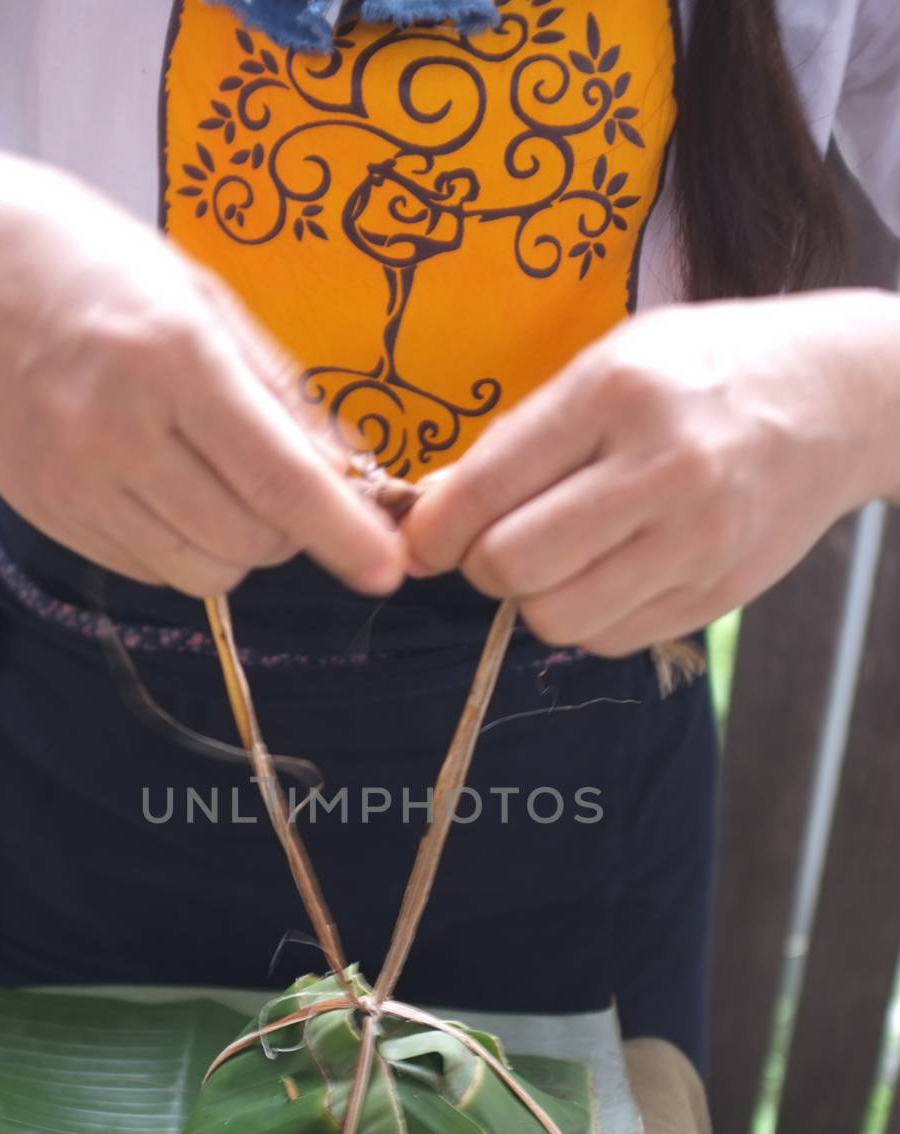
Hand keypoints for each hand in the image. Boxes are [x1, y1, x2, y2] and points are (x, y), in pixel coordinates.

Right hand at [0, 139, 401, 596]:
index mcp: (175, 359)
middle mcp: (119, 429)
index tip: (387, 569)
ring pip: (201, 570)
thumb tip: (354, 474)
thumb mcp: (206, 301)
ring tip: (217, 481)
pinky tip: (162, 486)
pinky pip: (150, 568)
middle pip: (248, 539)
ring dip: (237, 546)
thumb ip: (284, 394)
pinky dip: (179, 547)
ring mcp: (77, 481)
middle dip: (290, 531)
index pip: (279, 479)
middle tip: (281, 482)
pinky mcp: (51, 514)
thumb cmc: (100, 271)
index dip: (343, 533)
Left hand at [404, 293, 899, 653]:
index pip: (490, 487)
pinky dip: (587, 619)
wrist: (838, 399)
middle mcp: (663, 468)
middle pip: (514, 566)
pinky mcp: (719, 593)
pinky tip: (607, 574)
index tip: (423, 542)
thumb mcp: (611, 364)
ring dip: (534, 601)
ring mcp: (698, 539)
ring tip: (557, 559)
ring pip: (558, 619)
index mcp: (619, 392)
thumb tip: (435, 508)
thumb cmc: (705, 372)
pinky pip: (610, 640)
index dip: (435, 530)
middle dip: (483, 566)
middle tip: (495, 546)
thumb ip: (523, 437)